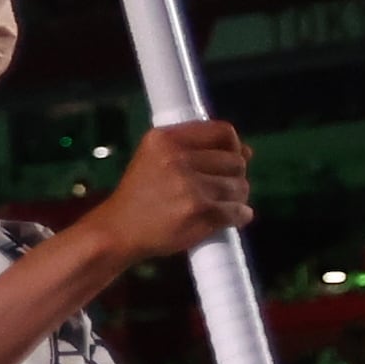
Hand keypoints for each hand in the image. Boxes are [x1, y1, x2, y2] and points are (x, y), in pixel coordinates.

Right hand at [83, 120, 254, 262]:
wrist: (117, 231)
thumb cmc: (139, 196)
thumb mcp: (154, 158)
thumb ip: (194, 150)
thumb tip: (247, 151)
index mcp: (165, 139)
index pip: (222, 132)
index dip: (233, 146)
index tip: (230, 160)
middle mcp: (177, 158)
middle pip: (235, 161)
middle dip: (235, 177)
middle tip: (221, 190)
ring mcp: (189, 185)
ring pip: (239, 187)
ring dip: (237, 198)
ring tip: (221, 205)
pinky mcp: (199, 211)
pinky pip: (237, 211)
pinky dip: (239, 216)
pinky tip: (232, 218)